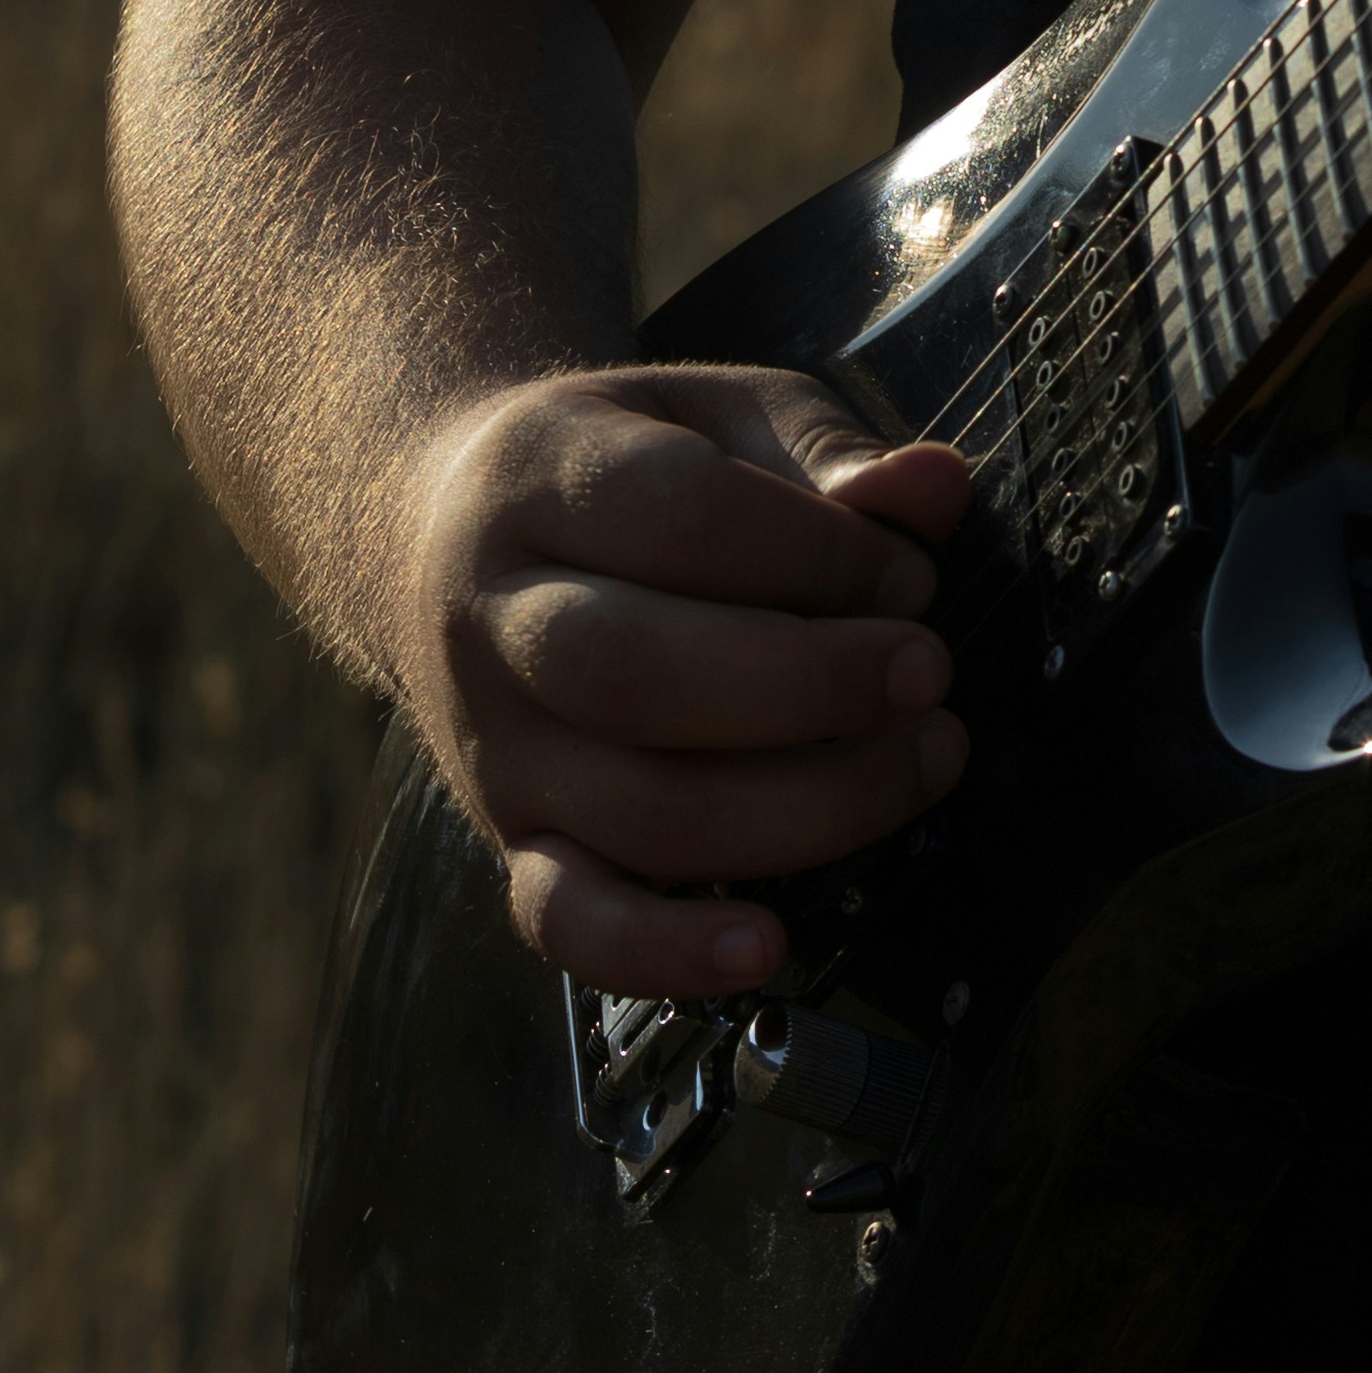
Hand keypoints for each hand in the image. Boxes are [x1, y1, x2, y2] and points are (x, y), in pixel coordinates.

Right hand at [397, 361, 977, 1000]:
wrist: (434, 532)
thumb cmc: (620, 470)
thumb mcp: (715, 418)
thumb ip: (826, 451)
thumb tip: (938, 488)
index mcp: (538, 474)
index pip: (678, 514)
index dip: (815, 550)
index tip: (911, 572)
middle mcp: (490, 617)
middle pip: (638, 673)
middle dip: (810, 684)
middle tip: (928, 671)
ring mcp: (494, 744)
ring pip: (635, 807)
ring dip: (802, 804)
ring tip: (920, 761)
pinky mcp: (509, 837)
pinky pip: (565, 921)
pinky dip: (662, 953)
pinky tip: (766, 949)